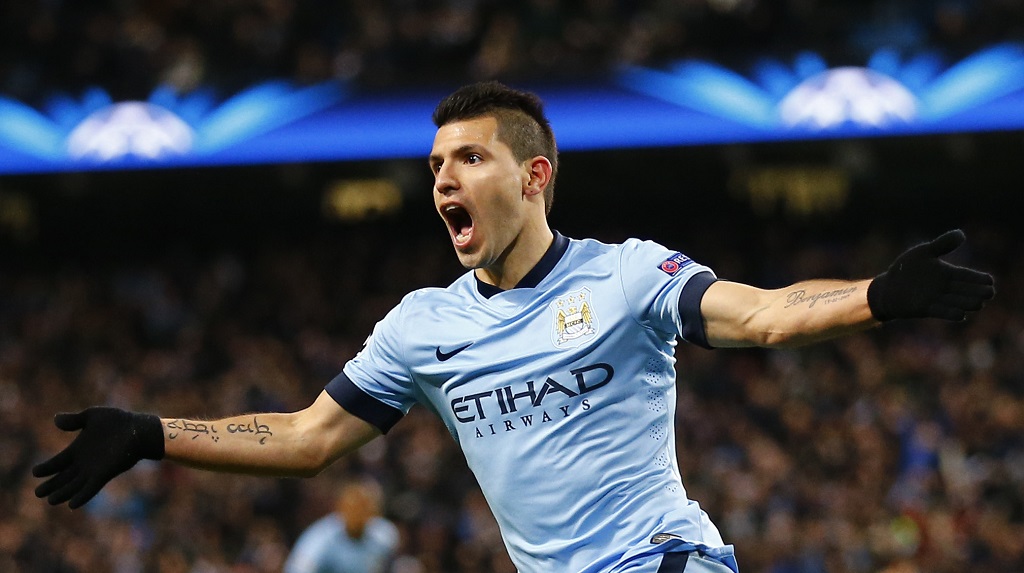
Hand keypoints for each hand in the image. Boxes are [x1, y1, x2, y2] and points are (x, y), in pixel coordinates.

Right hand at [33, 407, 164, 508]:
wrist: (138, 429)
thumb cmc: (117, 421)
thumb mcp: (92, 416)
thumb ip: (74, 420)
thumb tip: (55, 419)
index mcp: (78, 449)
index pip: (58, 462)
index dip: (46, 468)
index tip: (35, 472)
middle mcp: (84, 463)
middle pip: (63, 477)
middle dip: (51, 485)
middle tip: (37, 493)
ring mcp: (94, 470)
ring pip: (74, 486)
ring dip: (63, 493)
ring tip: (51, 500)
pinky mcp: (104, 474)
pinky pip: (91, 488)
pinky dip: (82, 496)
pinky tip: (72, 504)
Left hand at [867, 229, 994, 320]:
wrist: (888, 287)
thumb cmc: (906, 269)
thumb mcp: (923, 253)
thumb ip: (942, 244)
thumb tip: (962, 234)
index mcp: (947, 273)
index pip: (967, 276)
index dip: (978, 279)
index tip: (990, 281)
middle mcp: (945, 287)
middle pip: (966, 290)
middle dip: (978, 292)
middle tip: (989, 293)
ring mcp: (936, 299)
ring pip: (957, 302)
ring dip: (967, 303)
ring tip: (978, 303)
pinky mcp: (925, 309)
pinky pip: (940, 312)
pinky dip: (950, 313)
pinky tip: (961, 314)